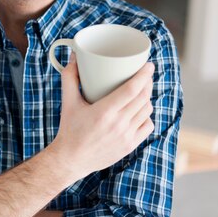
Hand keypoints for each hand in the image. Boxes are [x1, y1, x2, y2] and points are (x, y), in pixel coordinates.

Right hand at [49, 56, 154, 180]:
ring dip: (147, 98)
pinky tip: (140, 110)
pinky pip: (147, 126)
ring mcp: (127, 136)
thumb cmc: (69, 128)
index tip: (149, 65)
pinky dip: (146, 115)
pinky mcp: (130, 145)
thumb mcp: (68, 102)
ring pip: (147, 110)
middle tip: (145, 74)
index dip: (144, 75)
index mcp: (104, 112)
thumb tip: (74, 57)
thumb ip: (69, 77)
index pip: (132, 89)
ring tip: (142, 90)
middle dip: (148, 83)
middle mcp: (119, 124)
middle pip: (143, 98)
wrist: (72, 159)